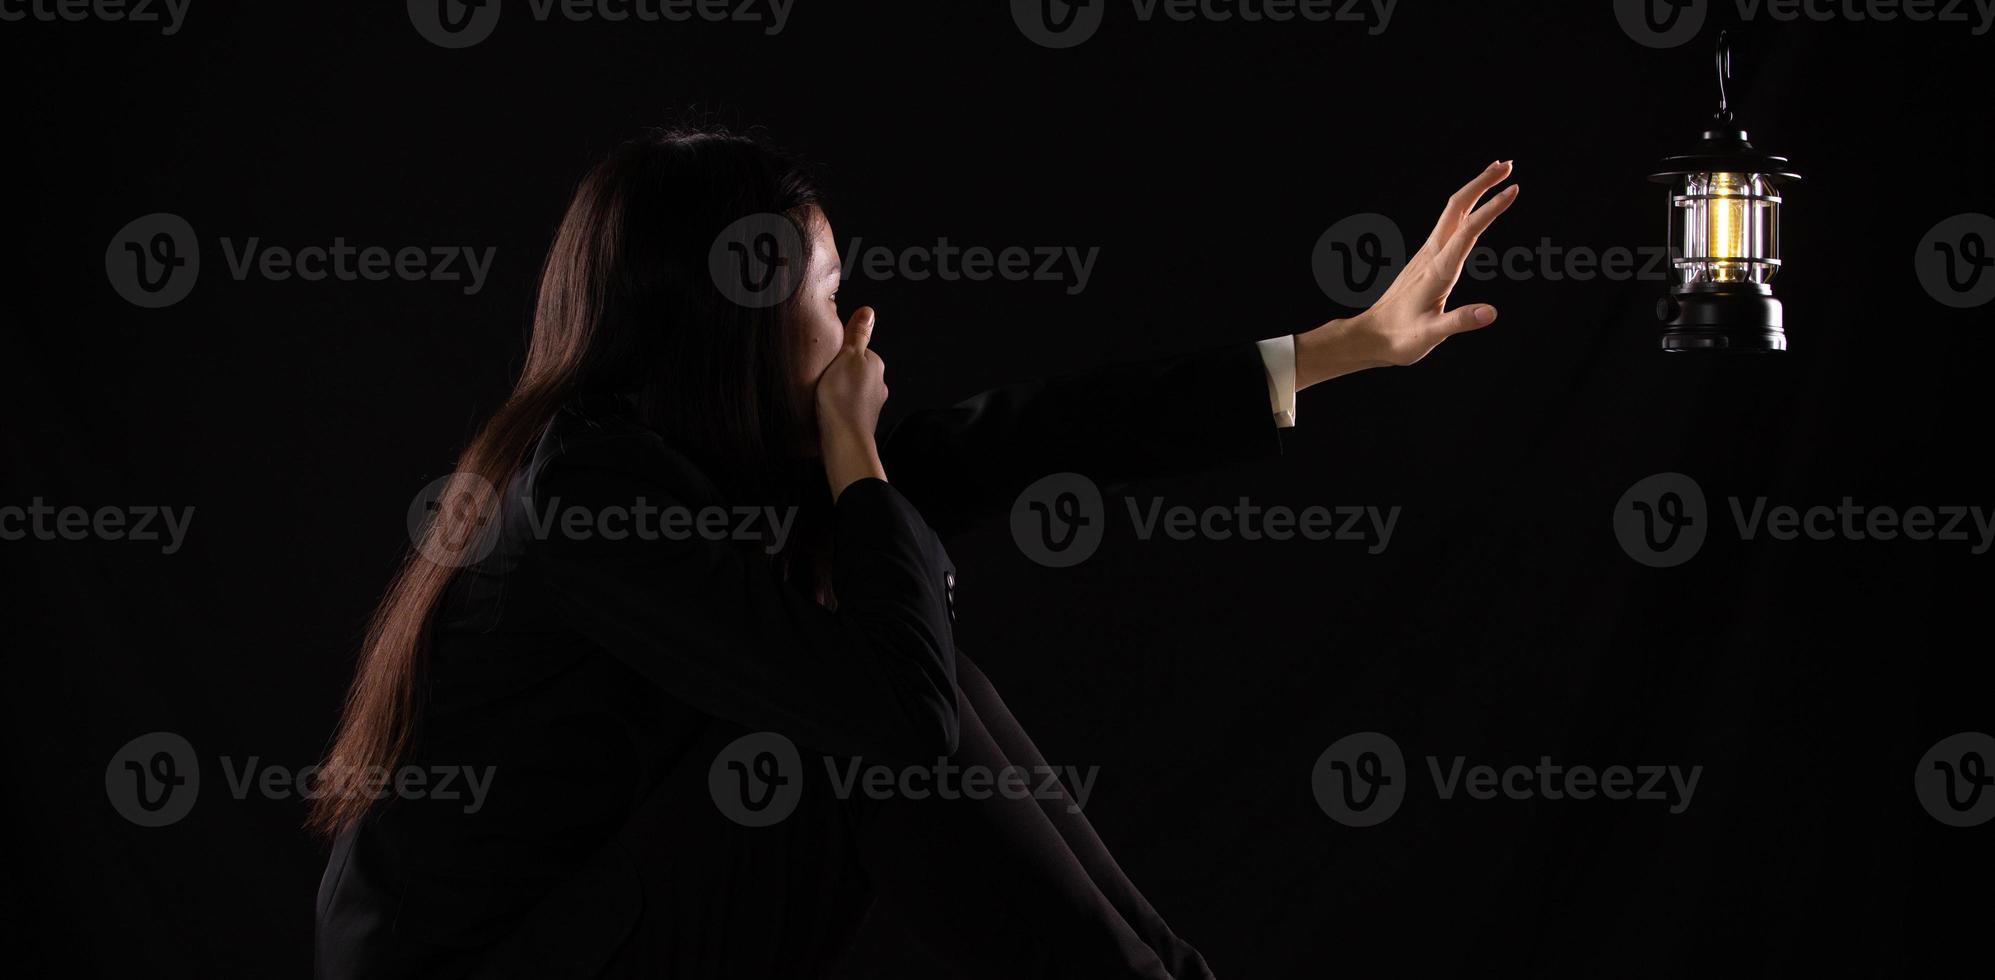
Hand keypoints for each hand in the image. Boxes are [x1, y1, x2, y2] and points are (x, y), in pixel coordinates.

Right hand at [814, 306, 888, 499]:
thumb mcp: (848, 356)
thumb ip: (857, 335)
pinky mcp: (860, 421)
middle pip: (854, 369)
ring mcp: (871, 405)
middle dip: (839, 371)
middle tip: (820, 376)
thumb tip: (868, 311)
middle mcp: (878, 384)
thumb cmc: (842, 397)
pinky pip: (846, 407)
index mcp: (875, 364)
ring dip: (837, 390)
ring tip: (820, 395)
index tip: (826, 357)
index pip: (857, 348)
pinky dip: (837, 407)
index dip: (839, 351)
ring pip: (850, 389)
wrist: (844, 440)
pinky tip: (825, 410)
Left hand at [1297, 161, 1518, 386]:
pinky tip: (1474, 209)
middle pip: (1457, 207)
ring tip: (1498, 175)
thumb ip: (1460, 322)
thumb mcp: (1432, 335)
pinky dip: (1466, 208)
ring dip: (1475, 190)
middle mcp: (1431, 254)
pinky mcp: (1424, 259)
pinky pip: (1448, 224)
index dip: (1491, 208)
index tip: (1514, 189)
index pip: (1468, 230)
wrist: (1370, 336)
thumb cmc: (1399, 338)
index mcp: (1438, 269)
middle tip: (1509, 165)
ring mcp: (1426, 254)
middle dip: (1482, 183)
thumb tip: (1491, 312)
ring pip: (1452, 212)